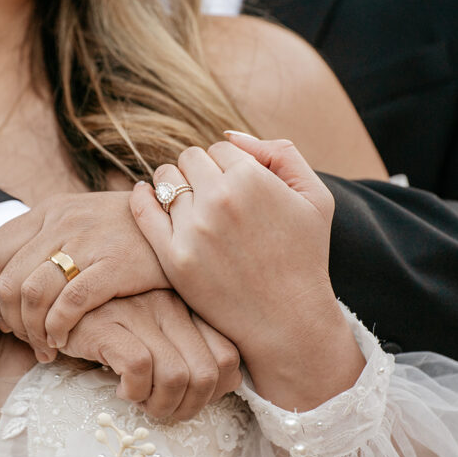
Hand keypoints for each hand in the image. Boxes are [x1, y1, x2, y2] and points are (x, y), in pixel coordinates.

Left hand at [0, 191, 169, 360]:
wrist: (185, 219)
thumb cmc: (131, 232)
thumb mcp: (85, 222)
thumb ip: (51, 243)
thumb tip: (14, 288)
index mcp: (50, 210)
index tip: (7, 316)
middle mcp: (62, 220)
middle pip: (7, 279)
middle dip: (10, 319)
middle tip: (25, 339)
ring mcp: (88, 239)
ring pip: (32, 292)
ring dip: (32, 330)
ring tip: (46, 346)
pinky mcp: (116, 262)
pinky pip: (69, 302)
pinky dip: (58, 327)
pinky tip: (65, 340)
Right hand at [59, 290, 241, 419]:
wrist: (56, 305)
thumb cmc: (114, 326)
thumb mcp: (158, 333)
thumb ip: (194, 349)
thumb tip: (228, 381)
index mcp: (187, 306)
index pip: (228, 356)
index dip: (215, 391)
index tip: (189, 399)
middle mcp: (168, 304)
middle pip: (207, 372)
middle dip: (189, 407)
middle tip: (163, 409)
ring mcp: (138, 312)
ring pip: (177, 375)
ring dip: (161, 405)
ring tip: (141, 402)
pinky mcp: (107, 324)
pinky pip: (139, 367)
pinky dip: (135, 391)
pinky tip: (121, 389)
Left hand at [130, 135, 363, 408]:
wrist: (289, 321)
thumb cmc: (305, 256)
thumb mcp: (315, 196)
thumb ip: (280, 152)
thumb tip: (229, 135)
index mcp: (252, 179)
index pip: (220, 147)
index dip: (229, 164)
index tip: (236, 186)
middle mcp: (219, 199)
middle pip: (189, 158)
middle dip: (200, 171)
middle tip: (212, 195)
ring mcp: (193, 230)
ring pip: (165, 180)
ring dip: (176, 185)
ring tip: (191, 204)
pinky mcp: (173, 258)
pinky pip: (144, 210)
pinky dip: (143, 198)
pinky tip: (147, 196)